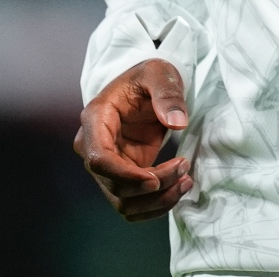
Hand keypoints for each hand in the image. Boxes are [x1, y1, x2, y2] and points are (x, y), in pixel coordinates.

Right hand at [73, 58, 193, 221]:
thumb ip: (168, 94)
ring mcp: (107, 165)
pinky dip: (156, 205)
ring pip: (123, 203)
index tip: (155, 180)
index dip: (125, 177)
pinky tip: (178, 188)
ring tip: (185, 181)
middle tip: (184, 168)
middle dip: (154, 185)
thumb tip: (177, 123)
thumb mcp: (159, 73)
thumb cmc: (148, 76)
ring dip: (157, 201)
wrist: (146, 87)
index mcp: (95, 119)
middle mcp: (93, 146)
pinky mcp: (121, 176)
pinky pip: (133, 204)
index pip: (99, 159)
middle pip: (115, 186)